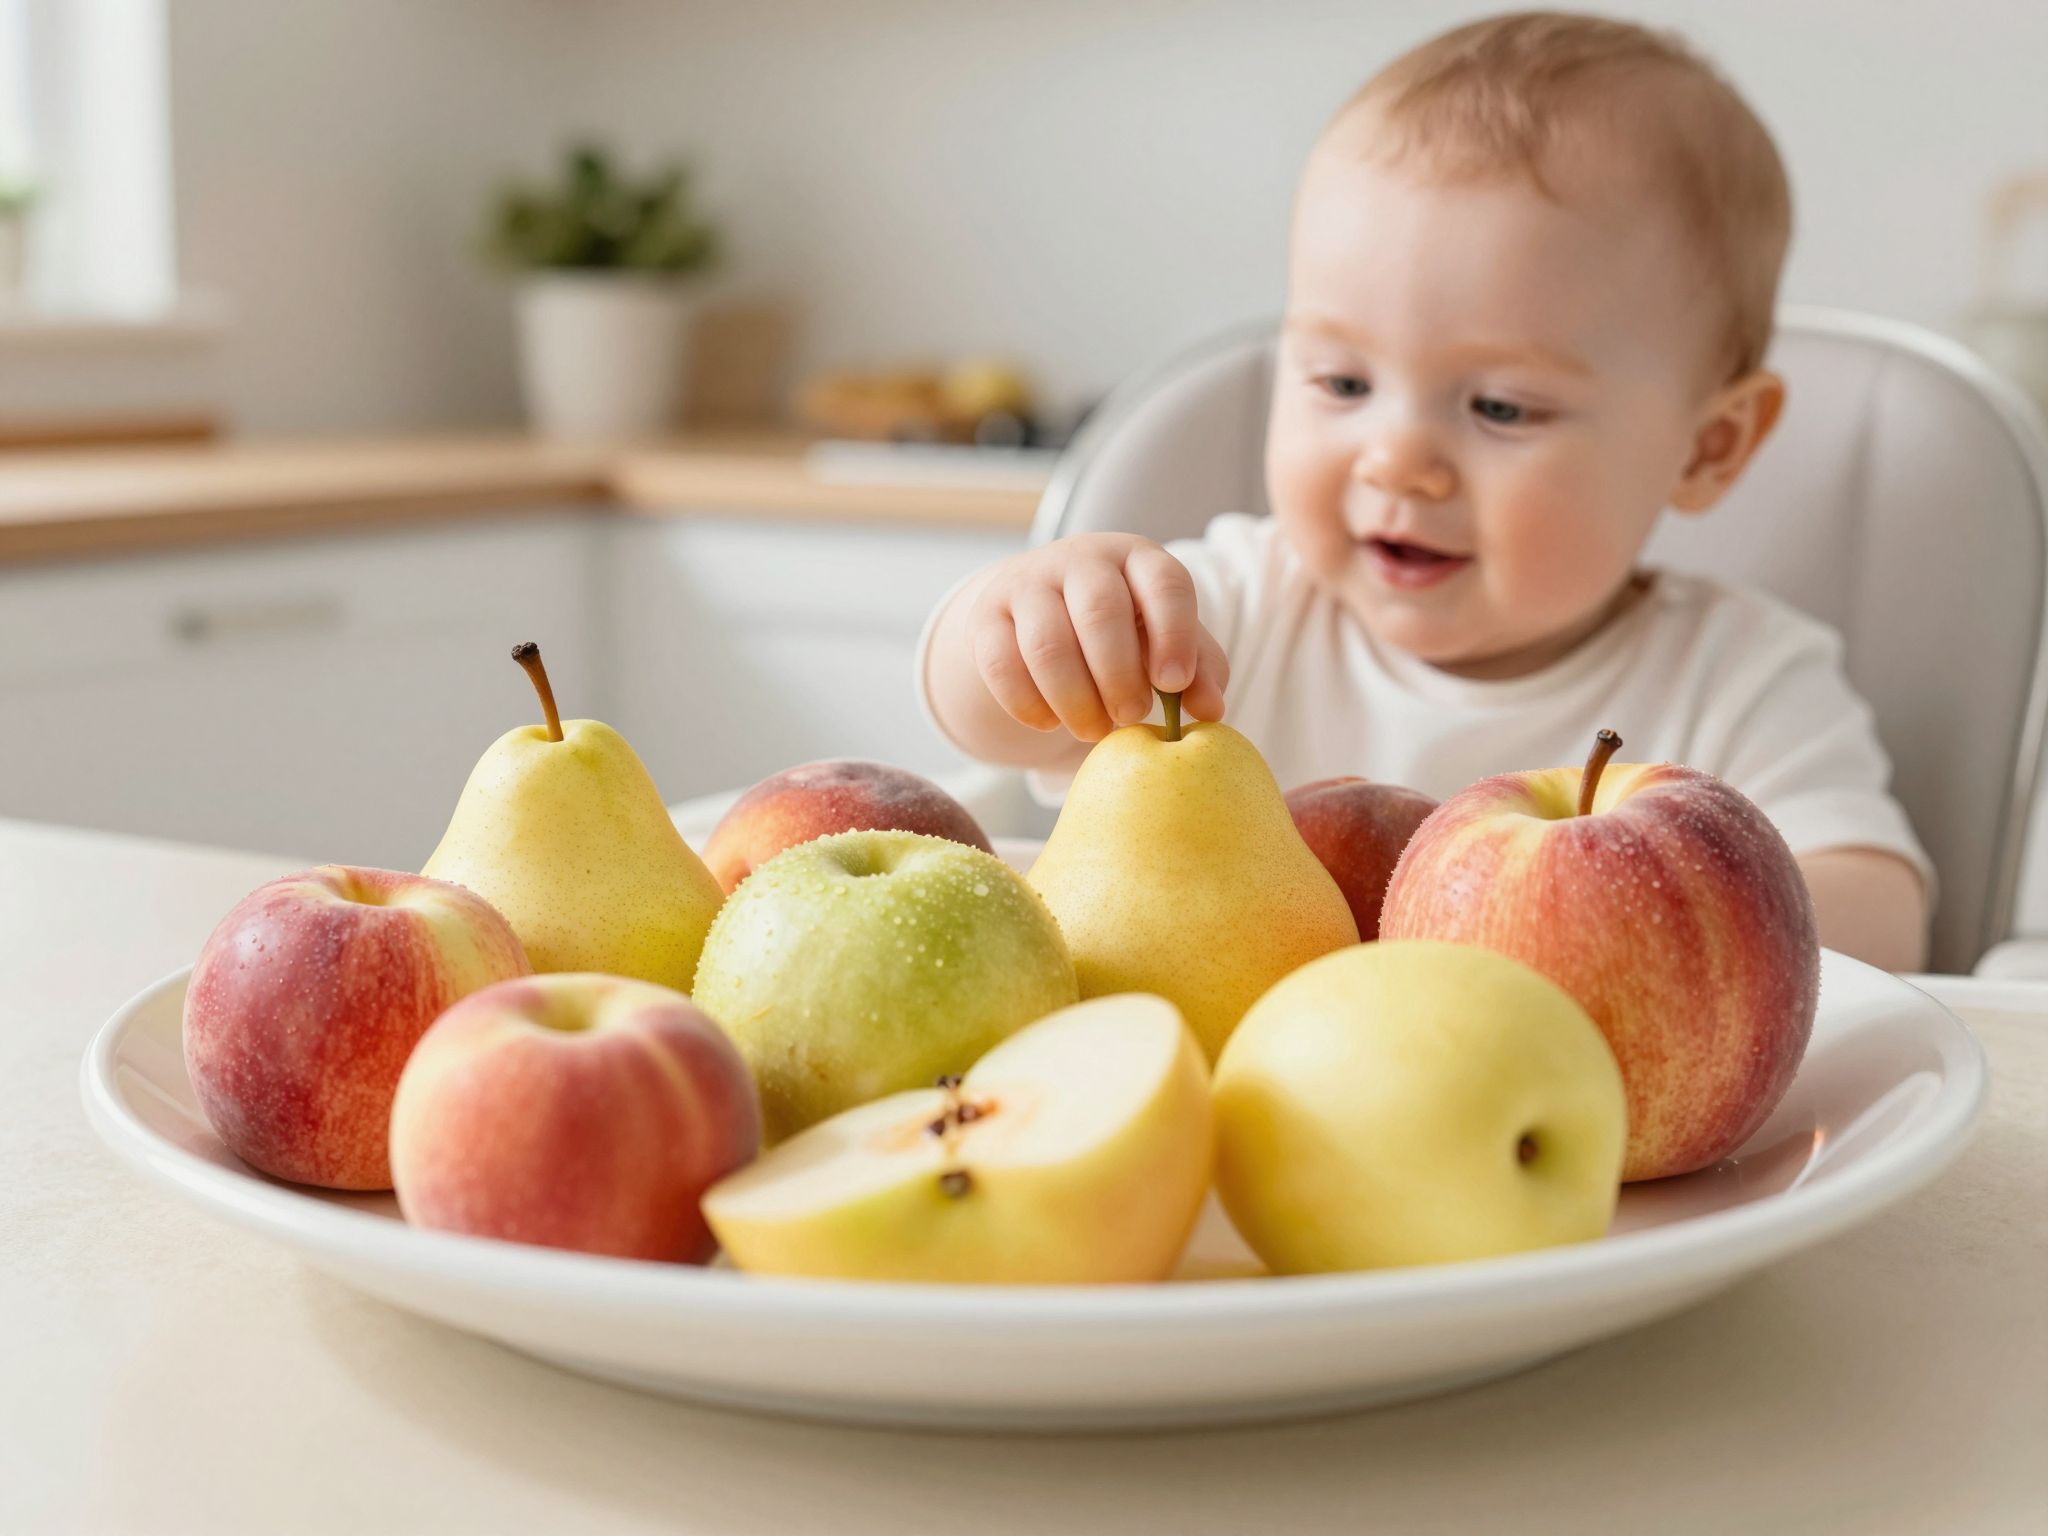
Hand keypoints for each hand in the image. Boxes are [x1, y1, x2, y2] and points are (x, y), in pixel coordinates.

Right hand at [962, 533, 1228, 741]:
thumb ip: (1198, 670)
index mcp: (1137, 558)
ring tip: (1093, 730)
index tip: (1173, 684)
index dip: (1173, 634)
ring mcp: (1028, 582)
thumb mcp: (1164, 638)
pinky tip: (1050, 722)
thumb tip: (1211, 711)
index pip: (1164, 583)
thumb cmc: (1121, 629)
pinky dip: (1027, 704)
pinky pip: (1000, 664)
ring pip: (1046, 642)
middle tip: (1131, 717)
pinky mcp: (986, 614)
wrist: (1039, 611)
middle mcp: (1082, 559)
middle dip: (1118, 675)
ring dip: (1074, 698)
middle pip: (1099, 611)